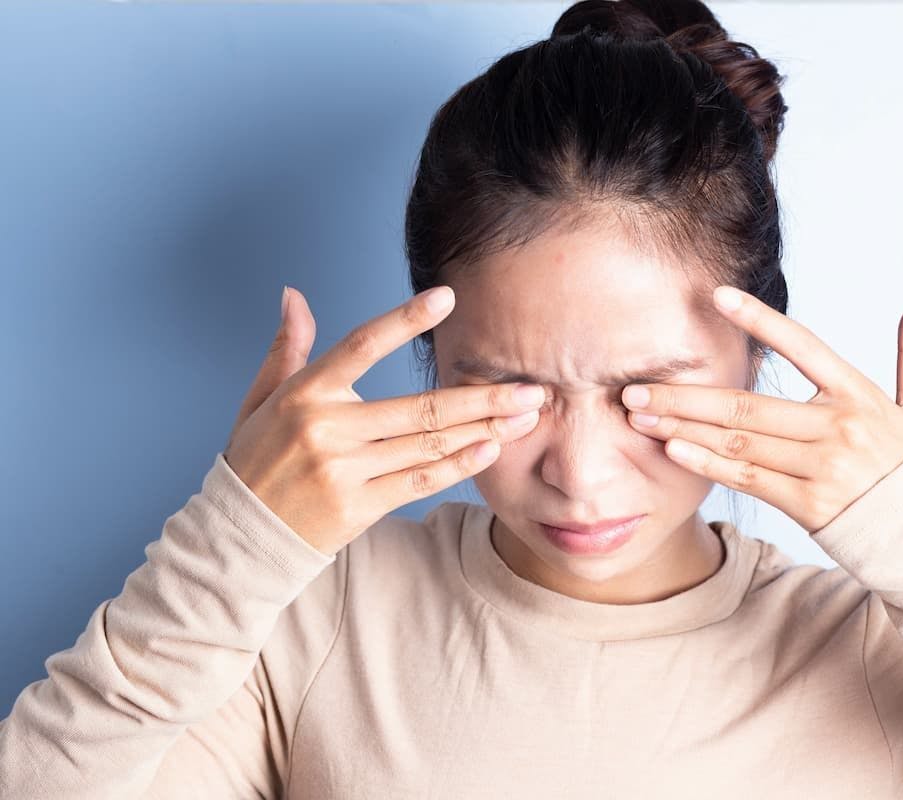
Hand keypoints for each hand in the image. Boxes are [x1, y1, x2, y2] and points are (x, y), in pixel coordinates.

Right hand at [223, 285, 545, 555]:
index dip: (404, 320)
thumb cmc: (255, 459)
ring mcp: (344, 471)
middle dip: (483, 396)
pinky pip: (420, 481)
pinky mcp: (359, 507)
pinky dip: (458, 465)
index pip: (361, 345)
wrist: (239, 536)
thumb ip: (287, 348)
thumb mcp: (261, 399)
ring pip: (428, 444)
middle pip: (420, 407)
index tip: (447, 297)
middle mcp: (326, 429)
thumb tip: (293, 295)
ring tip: (526, 416)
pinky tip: (490, 448)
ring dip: (484, 429)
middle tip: (533, 387)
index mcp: (304, 394)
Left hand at [620, 285, 902, 533]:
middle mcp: (837, 428)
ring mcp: (821, 468)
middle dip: (684, 395)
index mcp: (860, 395)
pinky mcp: (808, 505)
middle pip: (747, 405)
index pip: (802, 346)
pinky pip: (748, 480)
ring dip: (683, 428)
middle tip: (635, 386)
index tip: (715, 297)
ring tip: (639, 416)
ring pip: (739, 442)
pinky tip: (673, 449)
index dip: (758, 320)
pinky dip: (707, 464)